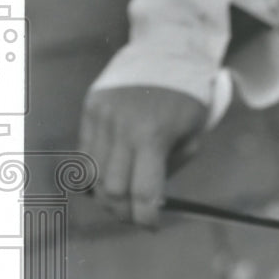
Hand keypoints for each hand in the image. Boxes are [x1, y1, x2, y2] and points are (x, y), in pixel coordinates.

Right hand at [80, 85, 207, 225]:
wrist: (168, 52)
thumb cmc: (187, 100)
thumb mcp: (192, 136)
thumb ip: (169, 169)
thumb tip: (149, 201)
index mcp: (153, 135)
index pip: (143, 192)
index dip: (146, 217)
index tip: (151, 226)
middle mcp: (121, 127)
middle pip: (111, 190)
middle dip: (123, 211)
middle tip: (135, 217)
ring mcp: (101, 116)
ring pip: (92, 175)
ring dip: (105, 196)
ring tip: (121, 200)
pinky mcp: (91, 109)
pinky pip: (86, 152)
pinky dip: (95, 172)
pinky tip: (109, 177)